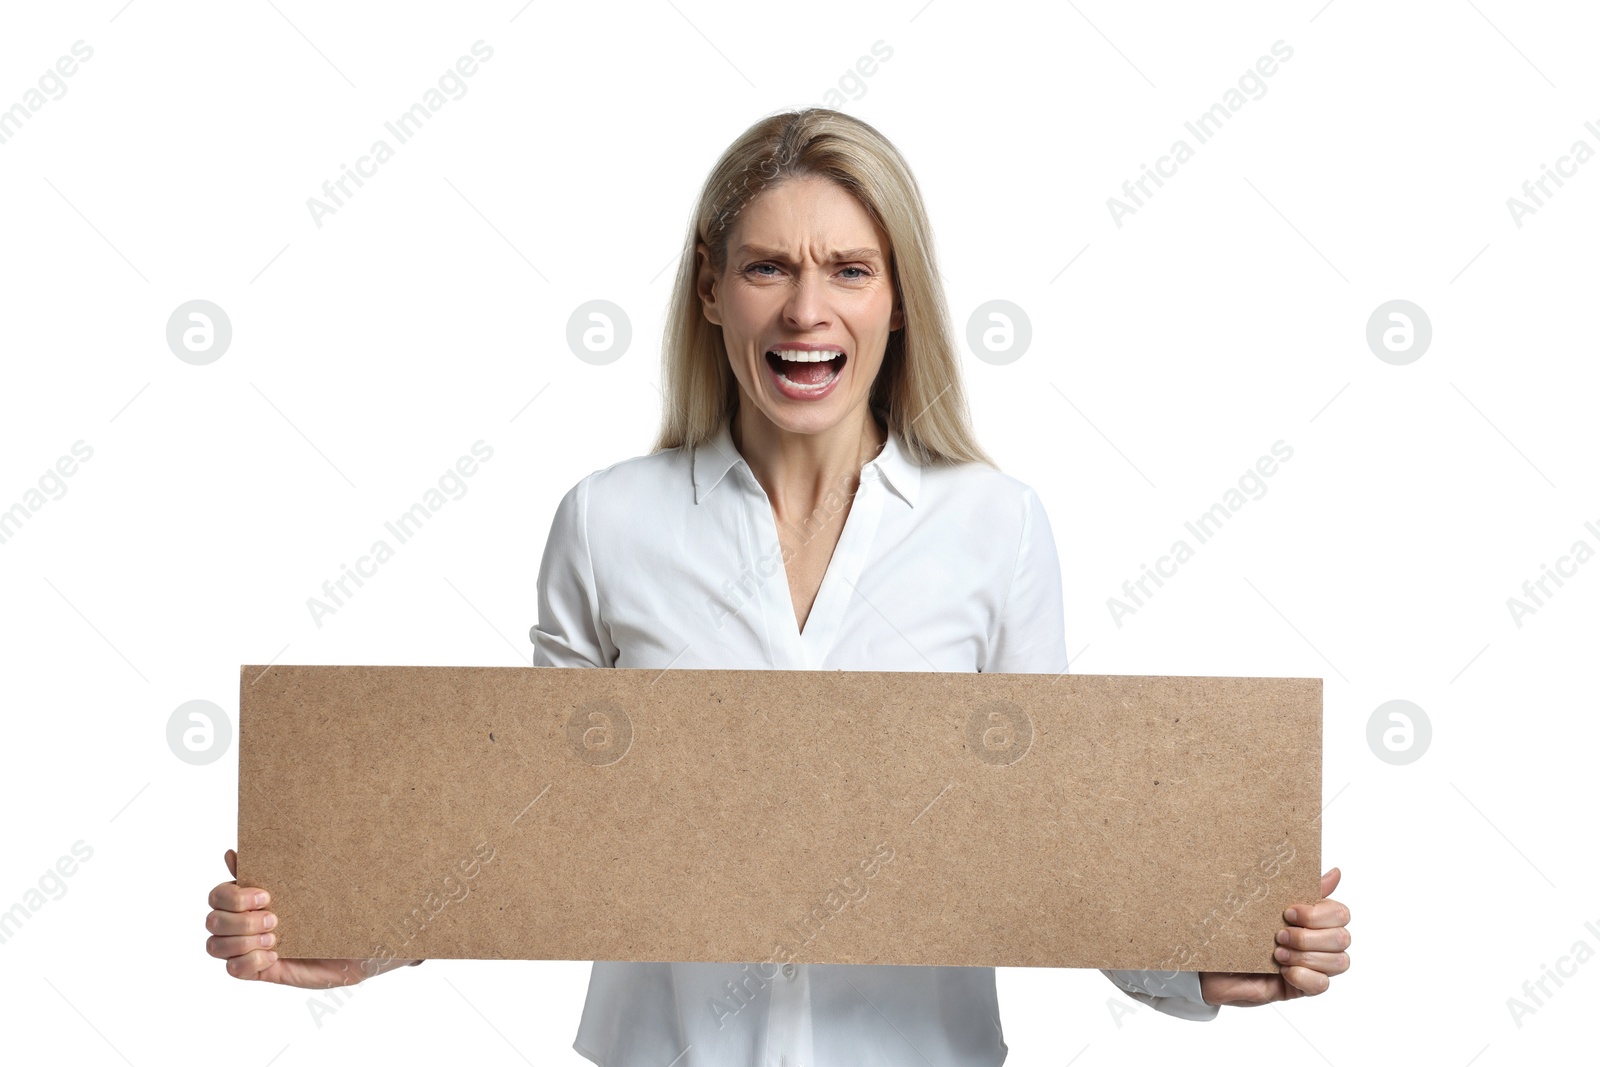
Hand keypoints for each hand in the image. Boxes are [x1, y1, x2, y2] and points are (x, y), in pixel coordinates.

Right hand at [206, 848, 411, 987]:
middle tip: (275, 919)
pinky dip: (249, 962)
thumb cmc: (332, 909)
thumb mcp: (306, 885)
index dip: (232, 897)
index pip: (216, 896)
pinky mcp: (259, 970)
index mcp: (250, 898)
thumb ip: (271, 869)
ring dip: (242, 942)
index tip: (266, 896)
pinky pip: (233, 971)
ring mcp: (248, 947)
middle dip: (240, 921)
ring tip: (275, 938)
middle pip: (211, 921)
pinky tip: (274, 956)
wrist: (358, 941)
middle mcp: (243, 922)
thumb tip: (231, 854)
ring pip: (214, 946)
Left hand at [1198, 867, 1349, 1006]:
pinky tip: (1282, 972)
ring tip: (1277, 954)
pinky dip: (1303, 976)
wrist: (1209, 962)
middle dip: (1310, 936)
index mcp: (1311, 917)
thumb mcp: (1262, 904)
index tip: (1288, 912)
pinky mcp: (1301, 987)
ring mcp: (1311, 965)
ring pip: (1339, 961)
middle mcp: (1317, 941)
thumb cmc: (1234, 929)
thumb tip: (1336, 873)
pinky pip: (1322, 985)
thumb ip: (1298, 888)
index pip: (1341, 913)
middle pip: (1343, 938)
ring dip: (1305, 956)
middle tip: (1279, 936)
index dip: (1320, 913)